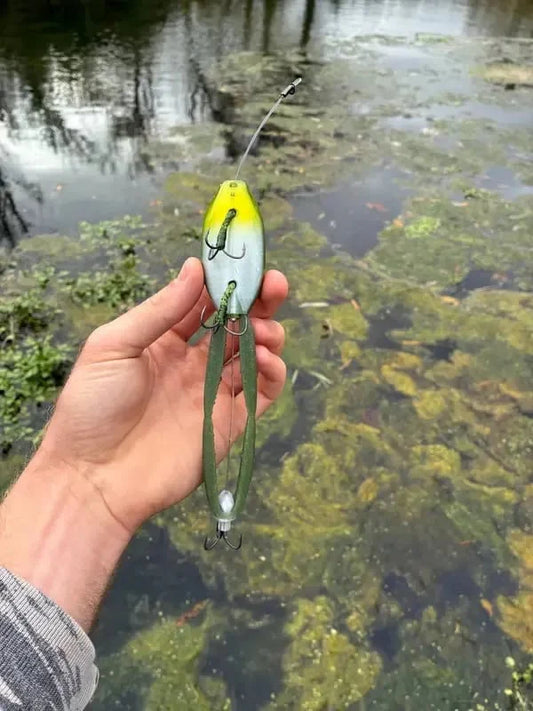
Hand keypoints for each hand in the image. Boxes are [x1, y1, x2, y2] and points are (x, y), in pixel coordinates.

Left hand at [40, 257, 287, 534]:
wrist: (95, 478)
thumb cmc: (93, 407)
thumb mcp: (114, 345)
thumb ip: (159, 309)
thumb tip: (194, 267)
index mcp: (164, 342)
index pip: (203, 304)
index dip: (224, 283)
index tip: (242, 263)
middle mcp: (193, 363)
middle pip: (236, 325)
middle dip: (257, 301)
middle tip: (274, 284)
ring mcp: (214, 392)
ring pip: (254, 355)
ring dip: (267, 333)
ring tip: (266, 327)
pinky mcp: (230, 423)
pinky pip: (262, 393)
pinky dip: (273, 372)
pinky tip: (266, 357)